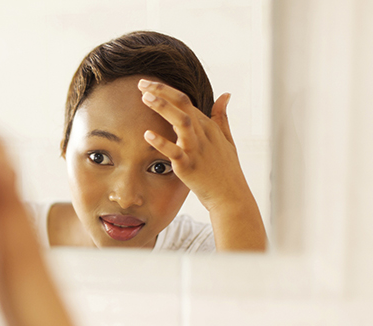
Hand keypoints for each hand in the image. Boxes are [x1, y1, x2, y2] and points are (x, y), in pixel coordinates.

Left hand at [137, 80, 266, 250]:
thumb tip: (226, 94)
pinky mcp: (189, 167)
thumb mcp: (227, 140)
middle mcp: (203, 134)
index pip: (186, 101)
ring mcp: (196, 150)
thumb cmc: (227, 170)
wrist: (231, 197)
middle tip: (141, 82)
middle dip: (162, 91)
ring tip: (145, 97)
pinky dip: (161, 142)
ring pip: (181, 122)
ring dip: (163, 108)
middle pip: (183, 105)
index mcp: (208, 127)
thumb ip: (222, 117)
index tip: (148, 82)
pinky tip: (147, 134)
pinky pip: (174, 152)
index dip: (166, 90)